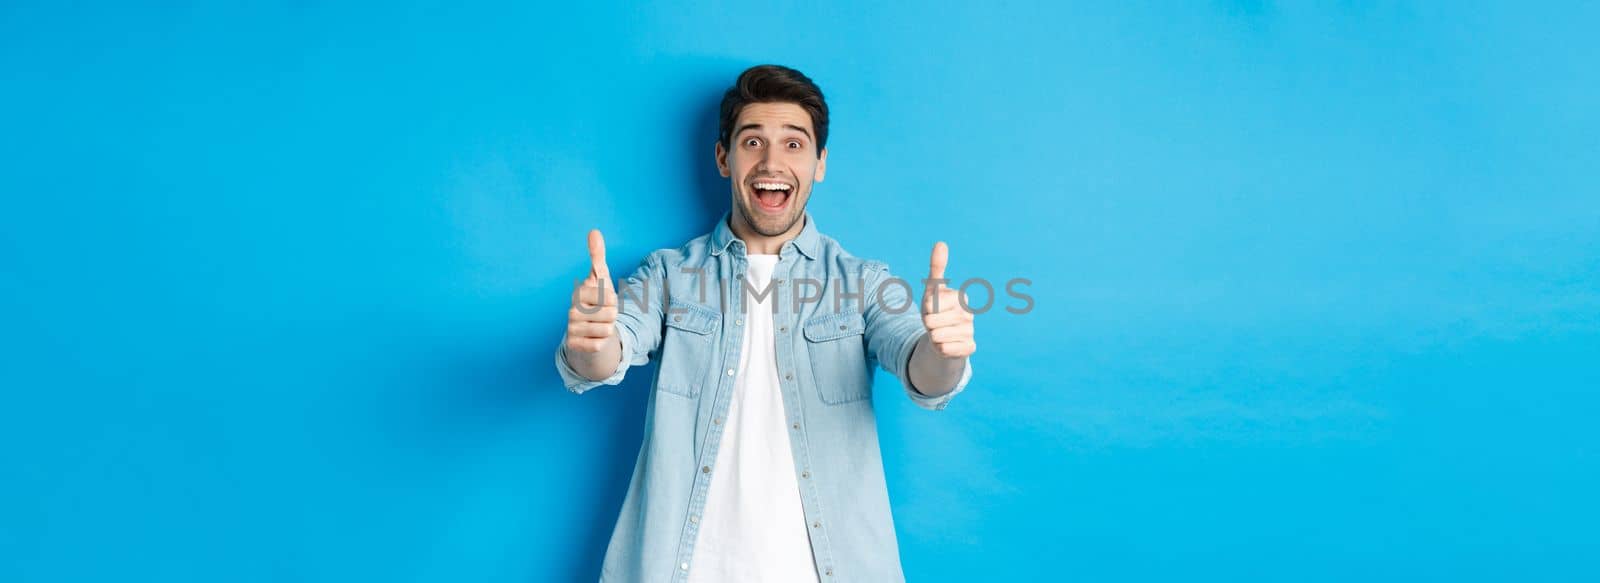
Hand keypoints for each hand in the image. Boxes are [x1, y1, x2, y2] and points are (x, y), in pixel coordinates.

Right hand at [566, 229, 618, 352]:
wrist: (588, 331)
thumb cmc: (597, 302)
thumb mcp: (600, 279)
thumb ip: (597, 256)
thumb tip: (594, 231)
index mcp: (579, 292)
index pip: (610, 296)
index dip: (614, 300)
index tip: (605, 301)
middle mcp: (572, 310)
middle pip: (611, 314)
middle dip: (613, 316)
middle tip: (603, 315)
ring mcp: (571, 329)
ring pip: (608, 330)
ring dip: (608, 330)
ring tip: (599, 326)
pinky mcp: (573, 346)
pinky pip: (600, 344)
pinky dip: (602, 343)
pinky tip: (594, 339)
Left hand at [921, 241, 975, 357]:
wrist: (943, 339)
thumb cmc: (936, 312)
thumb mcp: (932, 290)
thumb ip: (937, 267)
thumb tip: (941, 243)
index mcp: (960, 297)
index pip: (931, 303)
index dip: (925, 308)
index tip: (932, 309)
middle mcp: (968, 314)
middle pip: (931, 320)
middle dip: (927, 324)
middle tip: (935, 323)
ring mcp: (970, 331)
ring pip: (937, 335)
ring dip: (933, 337)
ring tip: (940, 333)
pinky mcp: (970, 347)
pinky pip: (944, 348)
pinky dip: (940, 348)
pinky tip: (946, 345)